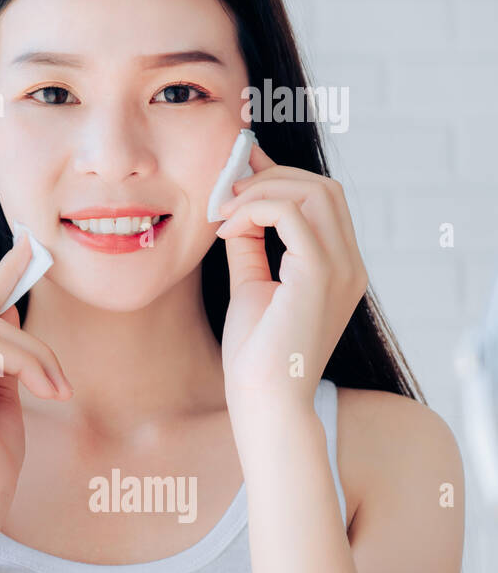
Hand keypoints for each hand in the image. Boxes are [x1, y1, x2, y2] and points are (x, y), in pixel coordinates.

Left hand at [214, 142, 367, 406]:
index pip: (323, 200)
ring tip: (223, 212)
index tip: (237, 173)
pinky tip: (227, 229)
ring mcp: (342, 268)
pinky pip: (291, 214)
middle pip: (324, 187)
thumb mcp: (252, 285)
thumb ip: (251, 247)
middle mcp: (350, 265)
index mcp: (340, 268)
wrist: (264, 398)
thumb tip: (237, 209)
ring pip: (314, 191)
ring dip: (260, 191)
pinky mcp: (320, 274)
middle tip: (224, 192)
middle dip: (270, 177)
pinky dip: (255, 209)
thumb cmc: (256, 353)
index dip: (280, 177)